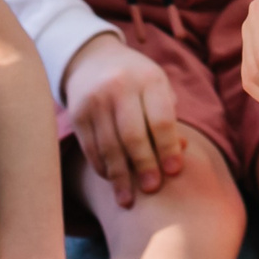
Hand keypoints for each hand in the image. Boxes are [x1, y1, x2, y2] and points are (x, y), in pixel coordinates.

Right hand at [64, 33, 185, 208]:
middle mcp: (120, 87)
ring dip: (120, 176)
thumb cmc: (137, 81)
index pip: (160, 119)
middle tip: (152, 188)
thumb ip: (169, 118)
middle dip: (144, 166)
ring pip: (109, 146)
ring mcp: (95, 100)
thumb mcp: (158, 88)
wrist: (93, 59)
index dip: (168, 148)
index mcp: (148, 79)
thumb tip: (181, 151)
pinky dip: (102, 167)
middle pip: (133, 135)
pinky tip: (111, 180)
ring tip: (128, 200)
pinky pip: (91, 148)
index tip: (173, 171)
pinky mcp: (77, 114)